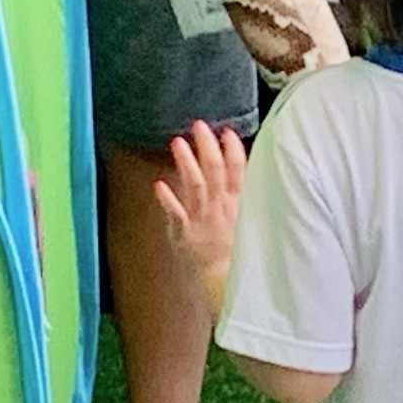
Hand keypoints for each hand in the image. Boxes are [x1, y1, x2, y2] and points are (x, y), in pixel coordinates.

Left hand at [154, 121, 244, 298]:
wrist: (222, 276)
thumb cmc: (231, 243)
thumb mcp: (245, 214)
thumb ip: (240, 189)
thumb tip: (236, 161)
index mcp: (236, 201)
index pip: (238, 171)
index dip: (233, 151)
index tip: (226, 132)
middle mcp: (220, 206)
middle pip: (215, 172)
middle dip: (207, 147)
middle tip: (198, 125)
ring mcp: (203, 219)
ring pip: (196, 187)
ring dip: (187, 164)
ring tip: (176, 142)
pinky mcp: (186, 232)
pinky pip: (177, 214)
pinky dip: (168, 199)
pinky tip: (158, 184)